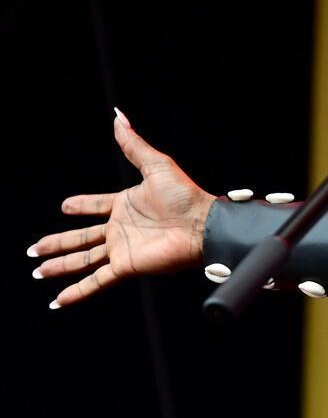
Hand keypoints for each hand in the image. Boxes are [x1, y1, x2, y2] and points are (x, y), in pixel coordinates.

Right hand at [30, 110, 215, 307]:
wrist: (204, 224)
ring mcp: (122, 249)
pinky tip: (57, 300)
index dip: (80, 205)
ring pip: (82, 260)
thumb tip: (118, 117)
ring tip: (37, 270)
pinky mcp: (126, 266)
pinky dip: (76, 292)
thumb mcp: (155, 165)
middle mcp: (121, 229)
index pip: (95, 206)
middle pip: (81, 238)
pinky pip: (96, 281)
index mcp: (126, 205)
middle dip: (57, 244)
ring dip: (60, 266)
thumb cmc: (186, 196)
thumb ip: (133, 145)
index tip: (65, 206)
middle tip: (34, 250)